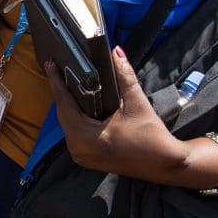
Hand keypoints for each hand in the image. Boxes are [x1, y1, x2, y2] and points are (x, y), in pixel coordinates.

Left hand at [46, 47, 188, 181]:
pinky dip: (75, 117)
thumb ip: (124, 76)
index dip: (57, 81)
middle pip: (63, 113)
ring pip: (67, 123)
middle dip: (62, 91)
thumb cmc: (152, 136)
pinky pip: (73, 133)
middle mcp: (77, 148)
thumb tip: (116, 52)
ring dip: (68, 104)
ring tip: (66, 82)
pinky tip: (76, 103)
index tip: (50, 64)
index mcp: (85, 136)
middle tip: (58, 69)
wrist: (167, 165)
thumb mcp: (136, 103)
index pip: (64, 102)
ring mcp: (80, 155)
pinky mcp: (86, 158)